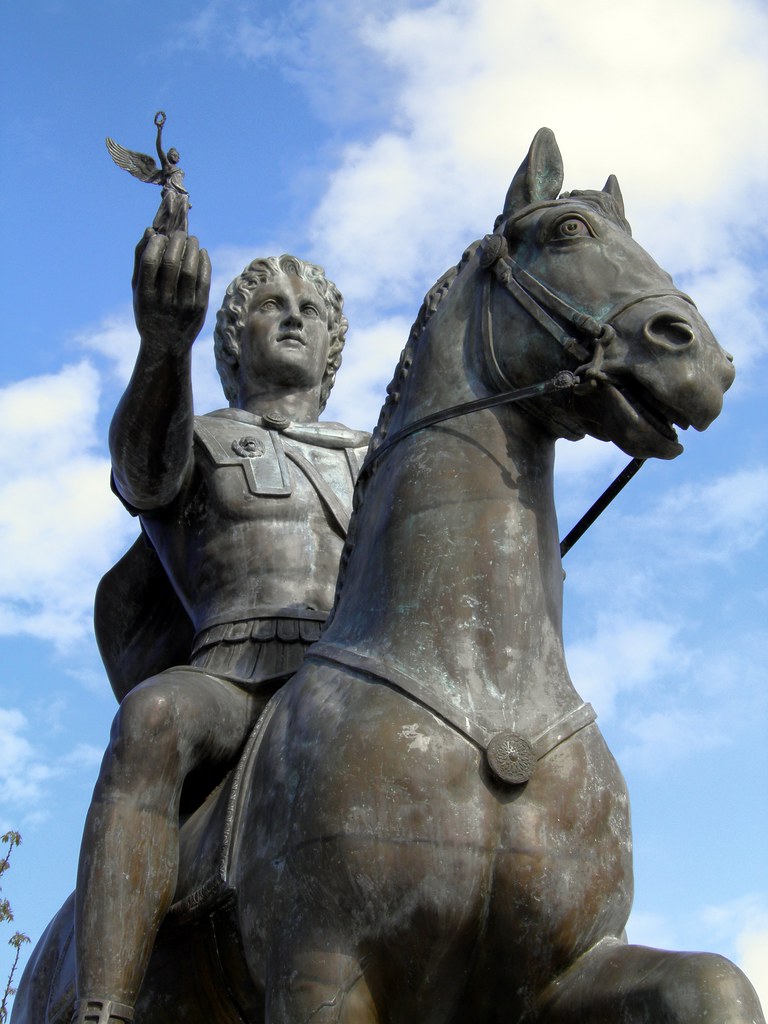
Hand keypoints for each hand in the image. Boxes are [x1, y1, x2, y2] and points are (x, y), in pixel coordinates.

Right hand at [132, 229, 210, 353]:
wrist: (166, 344)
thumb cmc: (149, 310)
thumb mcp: (138, 290)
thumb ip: (140, 260)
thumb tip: (150, 231)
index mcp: (145, 295)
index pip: (150, 261)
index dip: (157, 243)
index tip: (161, 237)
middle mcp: (164, 300)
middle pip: (171, 262)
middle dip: (176, 241)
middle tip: (179, 234)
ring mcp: (183, 305)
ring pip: (190, 269)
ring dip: (192, 249)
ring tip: (192, 240)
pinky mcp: (200, 308)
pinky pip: (204, 280)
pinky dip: (204, 262)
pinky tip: (201, 253)